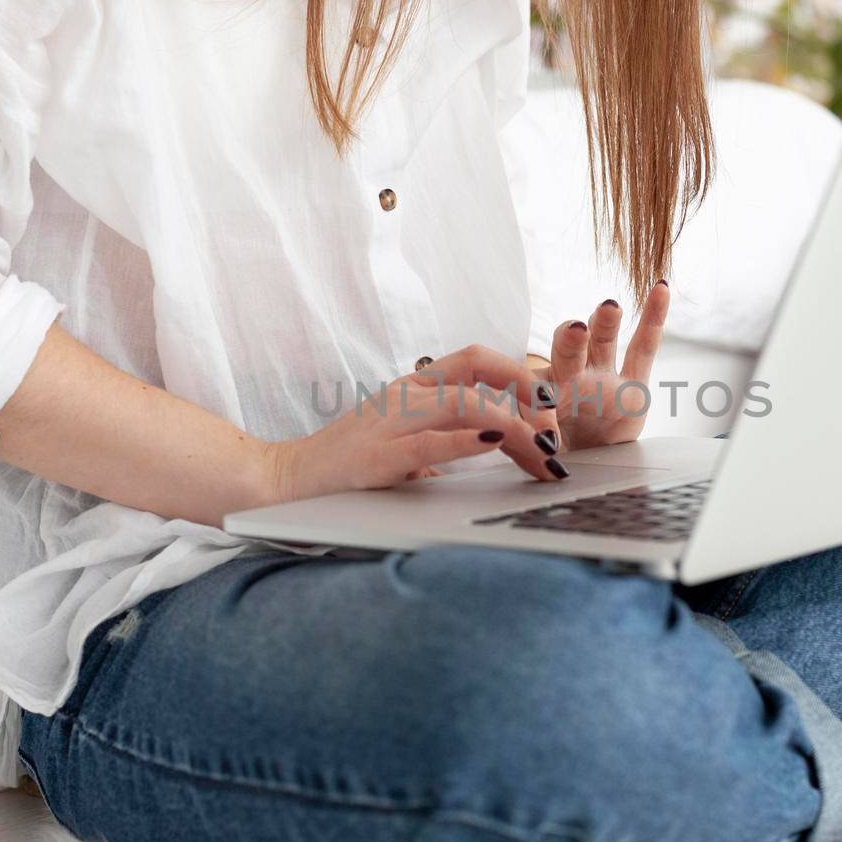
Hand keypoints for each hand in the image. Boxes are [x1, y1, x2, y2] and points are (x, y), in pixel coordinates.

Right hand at [278, 345, 568, 501]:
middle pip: (479, 373)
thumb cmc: (349, 466)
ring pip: (463, 403)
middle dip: (529, 397)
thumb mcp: (406, 443)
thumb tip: (504, 454)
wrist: (285, 481)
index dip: (521, 375)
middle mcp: (404, 395)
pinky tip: (493, 443)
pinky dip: (466, 441)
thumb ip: (448, 439)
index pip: (477, 359)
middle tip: (556, 434)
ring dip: (513, 427)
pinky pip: (428, 441)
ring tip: (540, 452)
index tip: (551, 408)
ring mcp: (389, 423)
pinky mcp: (376, 457)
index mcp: (413, 387)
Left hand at [541, 281, 669, 451]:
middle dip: (571, 338)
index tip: (547, 433)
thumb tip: (546, 442)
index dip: (540, 403)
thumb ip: (539, 441)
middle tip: (575, 330)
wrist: (581, 464)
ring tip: (610, 308)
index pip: (537, 386)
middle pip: (568, 349)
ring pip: (602, 342)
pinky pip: (644, 347)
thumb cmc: (554, 453)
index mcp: (539, 390)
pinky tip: (661, 290)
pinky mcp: (634, 386)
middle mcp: (570, 376)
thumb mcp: (538, 453)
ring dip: (604, 323)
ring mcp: (602, 375)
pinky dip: (653, 318)